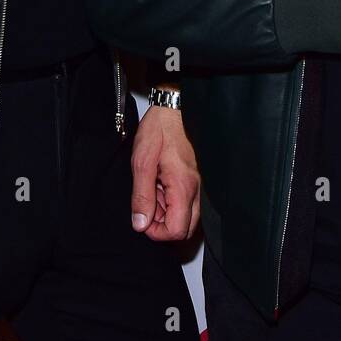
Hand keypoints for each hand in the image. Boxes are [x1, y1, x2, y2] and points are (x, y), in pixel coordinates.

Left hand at [130, 102, 200, 240]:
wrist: (174, 108)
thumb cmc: (160, 129)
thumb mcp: (142, 161)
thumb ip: (141, 195)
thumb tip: (140, 224)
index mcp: (183, 187)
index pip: (177, 231)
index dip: (157, 233)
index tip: (142, 220)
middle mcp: (196, 190)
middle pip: (185, 229)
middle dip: (163, 225)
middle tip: (146, 207)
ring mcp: (199, 185)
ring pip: (187, 218)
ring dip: (167, 213)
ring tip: (152, 190)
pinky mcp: (197, 180)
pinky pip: (188, 203)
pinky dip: (173, 202)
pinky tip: (161, 185)